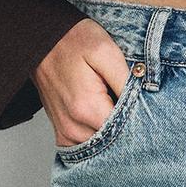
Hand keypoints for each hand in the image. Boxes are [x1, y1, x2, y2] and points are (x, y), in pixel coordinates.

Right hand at [33, 18, 132, 147]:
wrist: (41, 40)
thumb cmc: (73, 41)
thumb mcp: (106, 51)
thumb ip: (126, 80)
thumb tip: (144, 102)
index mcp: (86, 108)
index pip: (126, 131)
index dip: (140, 118)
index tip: (144, 104)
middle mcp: (73, 127)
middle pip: (114, 142)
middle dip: (128, 127)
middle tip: (132, 103)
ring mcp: (65, 133)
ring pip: (102, 146)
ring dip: (114, 132)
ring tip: (116, 106)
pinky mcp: (62, 133)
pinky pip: (86, 145)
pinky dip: (99, 136)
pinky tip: (104, 117)